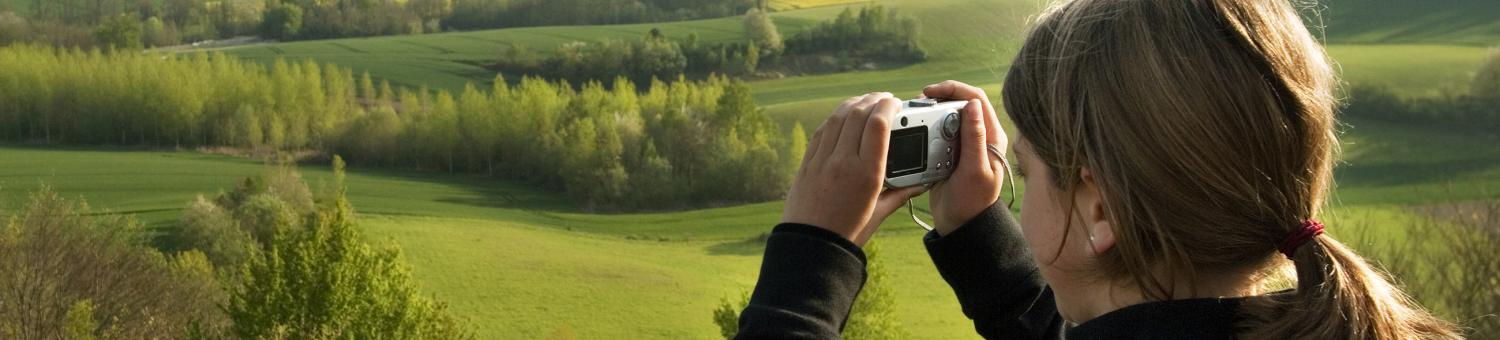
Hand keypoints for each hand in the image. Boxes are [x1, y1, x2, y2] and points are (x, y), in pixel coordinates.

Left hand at [782, 92, 923, 245]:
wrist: (810, 246)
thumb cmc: (847, 234)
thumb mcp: (879, 214)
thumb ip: (901, 193)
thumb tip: (923, 182)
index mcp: (866, 174)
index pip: (878, 124)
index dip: (888, 106)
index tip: (896, 102)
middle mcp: (843, 161)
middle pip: (858, 114)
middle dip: (874, 100)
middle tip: (885, 98)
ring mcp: (821, 160)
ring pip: (837, 117)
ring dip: (854, 103)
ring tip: (866, 101)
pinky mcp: (807, 163)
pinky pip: (822, 131)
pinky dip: (835, 118)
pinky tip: (843, 116)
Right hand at [921, 81, 1007, 234]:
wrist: (960, 224)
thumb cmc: (972, 202)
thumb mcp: (974, 169)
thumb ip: (975, 137)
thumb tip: (972, 104)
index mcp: (992, 137)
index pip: (976, 99)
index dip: (954, 89)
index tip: (931, 92)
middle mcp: (979, 136)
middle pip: (960, 103)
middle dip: (939, 97)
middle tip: (918, 101)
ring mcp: (963, 143)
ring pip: (947, 115)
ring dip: (931, 111)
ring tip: (914, 113)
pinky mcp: (949, 152)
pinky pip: (937, 131)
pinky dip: (926, 126)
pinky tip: (915, 128)